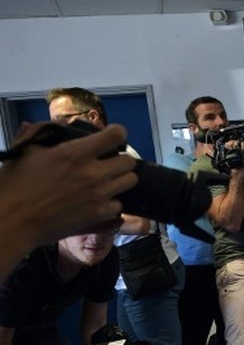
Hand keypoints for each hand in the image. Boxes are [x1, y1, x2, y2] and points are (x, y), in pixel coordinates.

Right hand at [1, 123, 136, 248]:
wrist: (12, 220)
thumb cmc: (14, 185)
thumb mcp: (24, 152)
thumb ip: (36, 135)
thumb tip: (37, 124)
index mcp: (76, 152)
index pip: (117, 135)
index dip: (116, 134)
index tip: (111, 139)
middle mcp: (93, 172)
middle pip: (129, 161)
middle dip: (120, 160)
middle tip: (108, 163)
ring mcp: (99, 194)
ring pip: (130, 181)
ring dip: (120, 180)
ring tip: (106, 182)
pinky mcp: (99, 214)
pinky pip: (119, 205)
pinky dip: (112, 203)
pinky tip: (98, 202)